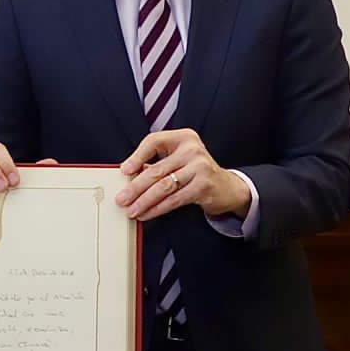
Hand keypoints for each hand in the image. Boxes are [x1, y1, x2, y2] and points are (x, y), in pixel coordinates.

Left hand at [116, 128, 248, 220]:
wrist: (227, 187)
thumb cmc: (197, 172)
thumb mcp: (179, 160)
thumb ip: (158, 163)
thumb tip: (129, 177)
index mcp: (183, 137)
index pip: (154, 142)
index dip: (137, 156)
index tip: (124, 170)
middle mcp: (192, 149)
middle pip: (156, 169)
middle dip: (135, 187)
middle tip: (122, 198)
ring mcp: (200, 167)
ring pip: (164, 186)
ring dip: (144, 201)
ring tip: (132, 209)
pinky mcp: (203, 186)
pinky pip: (174, 199)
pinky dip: (157, 208)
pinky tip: (147, 213)